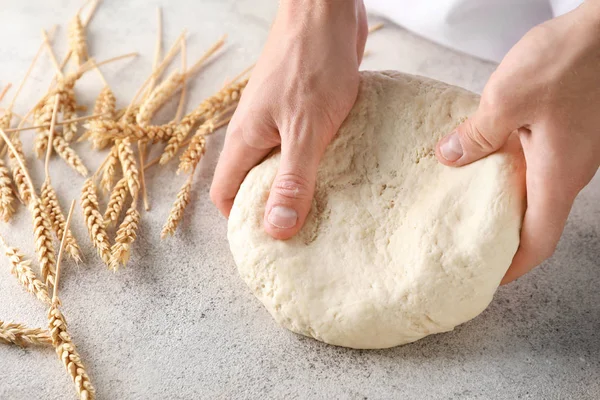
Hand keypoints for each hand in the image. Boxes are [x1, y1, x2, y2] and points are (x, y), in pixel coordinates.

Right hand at [211, 0, 366, 238]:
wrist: (325, 11)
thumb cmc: (312, 63)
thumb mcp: (306, 130)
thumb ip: (293, 179)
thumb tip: (277, 229)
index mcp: (244, 140)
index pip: (226, 194)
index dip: (242, 222)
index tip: (269, 243)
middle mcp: (254, 132)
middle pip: (251, 182)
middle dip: (272, 208)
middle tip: (305, 233)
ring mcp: (276, 119)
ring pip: (277, 164)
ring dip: (296, 185)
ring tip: (326, 209)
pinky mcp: (299, 109)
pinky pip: (299, 146)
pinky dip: (313, 163)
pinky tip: (338, 172)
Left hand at [435, 2, 599, 283]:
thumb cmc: (570, 60)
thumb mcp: (507, 99)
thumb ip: (476, 134)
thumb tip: (449, 157)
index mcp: (557, 177)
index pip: (537, 242)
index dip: (512, 266)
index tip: (485, 276)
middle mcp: (568, 173)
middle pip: (535, 222)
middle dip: (502, 237)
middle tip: (464, 240)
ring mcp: (570, 153)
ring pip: (534, 193)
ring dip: (502, 202)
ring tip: (462, 203)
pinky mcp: (566, 133)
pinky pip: (535, 166)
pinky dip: (508, 173)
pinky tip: (481, 159)